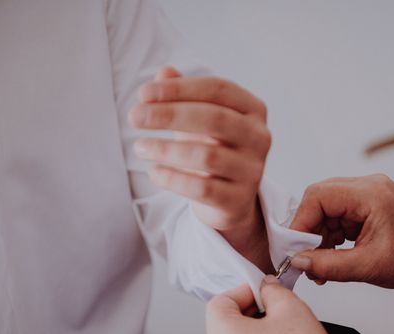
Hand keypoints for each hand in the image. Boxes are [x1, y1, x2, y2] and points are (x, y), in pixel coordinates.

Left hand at [128, 67, 270, 232]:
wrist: (229, 200)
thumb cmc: (212, 149)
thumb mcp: (196, 119)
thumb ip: (182, 95)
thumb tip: (163, 73)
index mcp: (252, 109)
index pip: (217, 89)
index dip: (179, 89)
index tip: (143, 94)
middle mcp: (259, 137)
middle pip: (214, 119)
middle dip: (169, 115)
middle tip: (134, 117)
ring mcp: (252, 170)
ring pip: (207, 156)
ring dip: (166, 149)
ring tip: (140, 147)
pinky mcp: (238, 200)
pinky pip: (202, 189)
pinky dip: (173, 179)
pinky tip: (154, 172)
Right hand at [289, 175, 393, 292]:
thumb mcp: (368, 267)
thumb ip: (328, 265)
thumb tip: (297, 262)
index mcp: (371, 194)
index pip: (319, 196)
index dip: (301, 222)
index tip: (294, 248)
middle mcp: (367, 187)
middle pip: (319, 200)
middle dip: (308, 231)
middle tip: (305, 258)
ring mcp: (366, 195)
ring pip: (324, 210)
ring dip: (317, 237)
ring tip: (320, 265)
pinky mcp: (364, 207)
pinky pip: (334, 217)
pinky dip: (328, 238)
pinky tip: (330, 258)